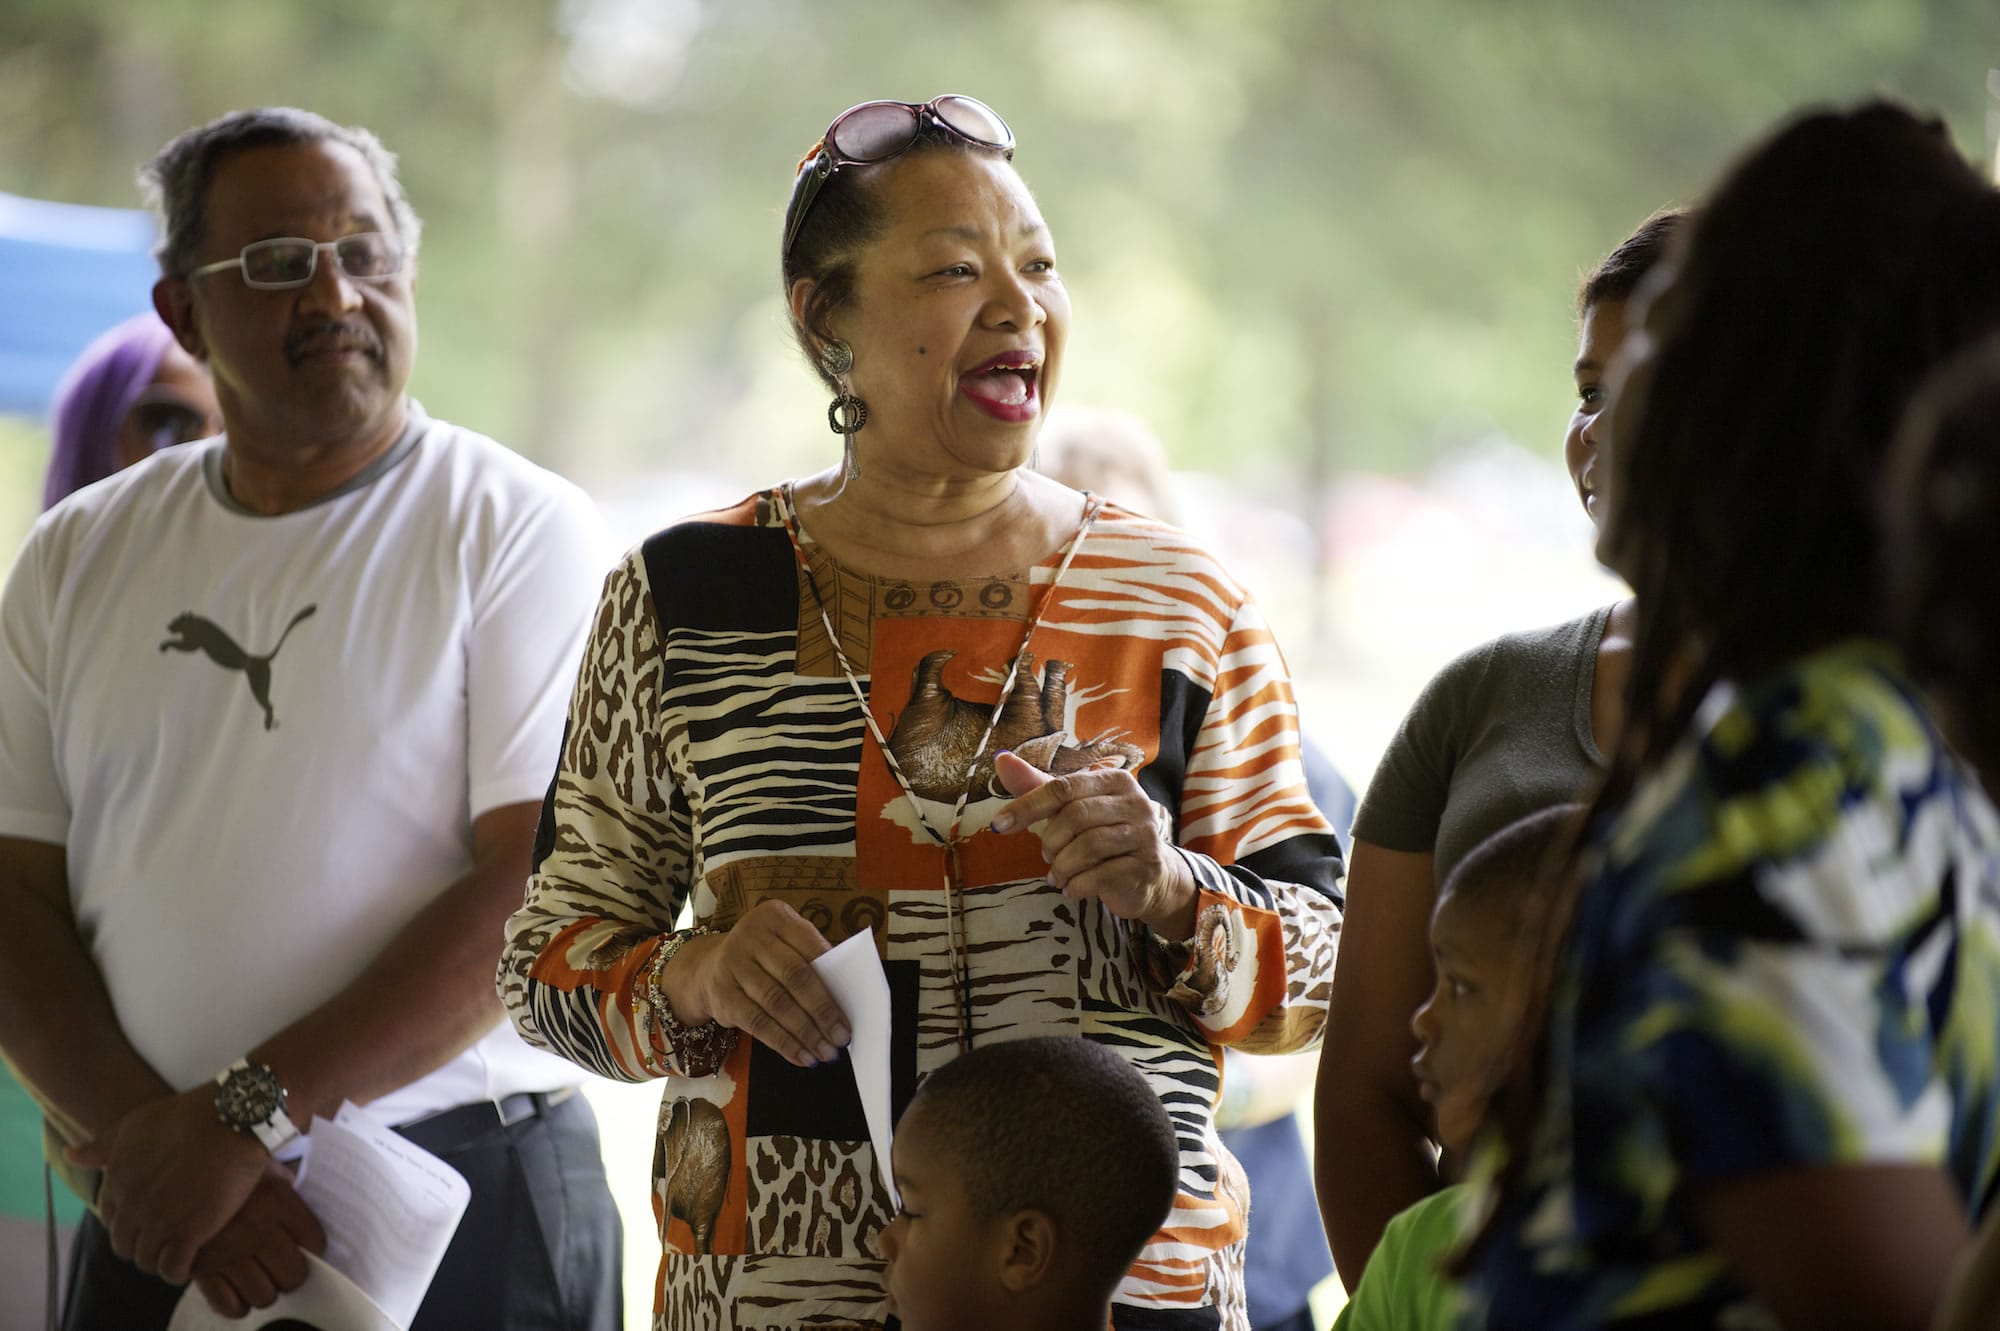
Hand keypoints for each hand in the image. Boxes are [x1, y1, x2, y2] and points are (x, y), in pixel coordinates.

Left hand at [68, 1085, 270, 1283]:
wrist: (232, 1118)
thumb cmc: (187, 1115)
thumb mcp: (135, 1124)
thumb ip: (102, 1146)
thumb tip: (69, 1154)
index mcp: (117, 1181)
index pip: (111, 1219)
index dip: (129, 1221)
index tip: (148, 1218)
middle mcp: (132, 1205)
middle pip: (125, 1245)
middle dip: (141, 1244)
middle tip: (166, 1237)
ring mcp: (159, 1221)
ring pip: (147, 1261)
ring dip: (161, 1260)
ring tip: (180, 1250)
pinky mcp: (188, 1232)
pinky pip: (173, 1269)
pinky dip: (179, 1271)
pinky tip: (191, 1260)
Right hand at [190, 1165, 326, 1315]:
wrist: (186, 1165)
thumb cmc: (232, 1169)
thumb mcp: (269, 1171)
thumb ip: (289, 1196)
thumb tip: (304, 1220)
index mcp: (278, 1202)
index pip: (314, 1242)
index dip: (313, 1250)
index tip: (306, 1249)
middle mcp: (258, 1230)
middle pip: (292, 1275)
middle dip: (291, 1276)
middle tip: (284, 1270)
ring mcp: (229, 1252)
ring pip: (263, 1295)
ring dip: (265, 1291)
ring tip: (260, 1281)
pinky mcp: (202, 1269)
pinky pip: (227, 1304)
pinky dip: (237, 1305)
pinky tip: (239, 1294)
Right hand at [672, 901, 849, 1067]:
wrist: (708, 966)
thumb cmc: (764, 957)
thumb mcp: (785, 944)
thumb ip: (812, 960)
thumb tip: (848, 998)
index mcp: (775, 917)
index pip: (811, 948)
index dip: (833, 980)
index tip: (852, 1010)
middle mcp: (750, 936)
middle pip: (795, 977)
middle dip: (822, 1012)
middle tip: (841, 1038)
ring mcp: (732, 965)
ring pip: (777, 1003)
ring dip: (805, 1033)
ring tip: (826, 1052)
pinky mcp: (722, 995)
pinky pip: (758, 1024)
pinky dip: (784, 1044)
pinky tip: (802, 1057)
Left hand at [990, 751, 1197, 936]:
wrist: (1151, 877)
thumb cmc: (1104, 836)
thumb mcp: (1071, 808)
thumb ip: (1038, 787)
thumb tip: (1001, 759)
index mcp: (1115, 780)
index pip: (1062, 787)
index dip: (1027, 806)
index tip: (999, 825)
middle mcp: (1136, 802)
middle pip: (1075, 816)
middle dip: (1050, 842)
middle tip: (1047, 857)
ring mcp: (1145, 834)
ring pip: (1088, 846)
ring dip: (1062, 866)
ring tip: (1058, 875)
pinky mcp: (1146, 866)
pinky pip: (1100, 876)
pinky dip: (1076, 886)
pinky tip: (1072, 888)